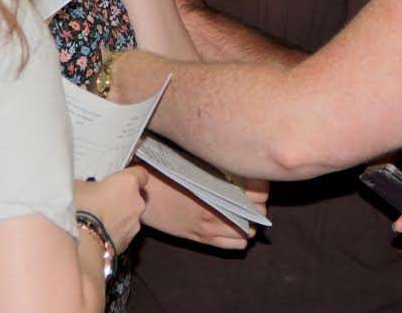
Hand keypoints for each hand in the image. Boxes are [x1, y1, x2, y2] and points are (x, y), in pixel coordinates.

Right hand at [74, 166, 149, 253]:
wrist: (81, 242)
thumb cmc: (80, 207)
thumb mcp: (79, 185)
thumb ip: (90, 185)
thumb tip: (86, 188)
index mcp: (128, 182)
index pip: (141, 173)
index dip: (130, 177)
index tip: (120, 180)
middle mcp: (137, 202)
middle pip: (135, 196)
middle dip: (122, 198)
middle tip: (103, 201)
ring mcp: (134, 224)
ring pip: (129, 216)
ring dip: (118, 216)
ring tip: (98, 220)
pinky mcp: (129, 242)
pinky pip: (123, 233)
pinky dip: (114, 232)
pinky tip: (98, 233)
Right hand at [140, 167, 266, 249]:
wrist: (139, 193)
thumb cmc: (162, 171)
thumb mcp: (191, 160)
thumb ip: (215, 163)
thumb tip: (236, 156)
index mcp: (217, 185)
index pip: (258, 190)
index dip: (262, 186)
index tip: (258, 180)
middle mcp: (217, 208)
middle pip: (257, 212)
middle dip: (258, 205)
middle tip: (253, 197)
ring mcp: (208, 226)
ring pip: (248, 232)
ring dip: (250, 222)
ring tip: (244, 213)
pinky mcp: (199, 238)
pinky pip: (232, 245)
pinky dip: (240, 238)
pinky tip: (235, 228)